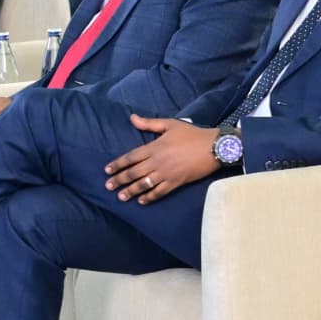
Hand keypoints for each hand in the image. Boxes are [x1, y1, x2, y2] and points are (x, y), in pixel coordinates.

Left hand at [101, 116, 220, 203]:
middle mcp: (157, 162)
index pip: (131, 157)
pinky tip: (142, 201)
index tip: (107, 170)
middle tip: (108, 186)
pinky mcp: (176, 182)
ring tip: (121, 197)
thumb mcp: (170, 124)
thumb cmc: (192, 134)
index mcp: (154, 147)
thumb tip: (132, 118)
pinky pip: (159, 192)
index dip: (118, 164)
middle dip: (120, 180)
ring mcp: (166, 174)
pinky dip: (150, 197)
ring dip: (131, 191)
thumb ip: (149, 123)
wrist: (213, 147)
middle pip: (134, 172)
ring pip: (144, 184)